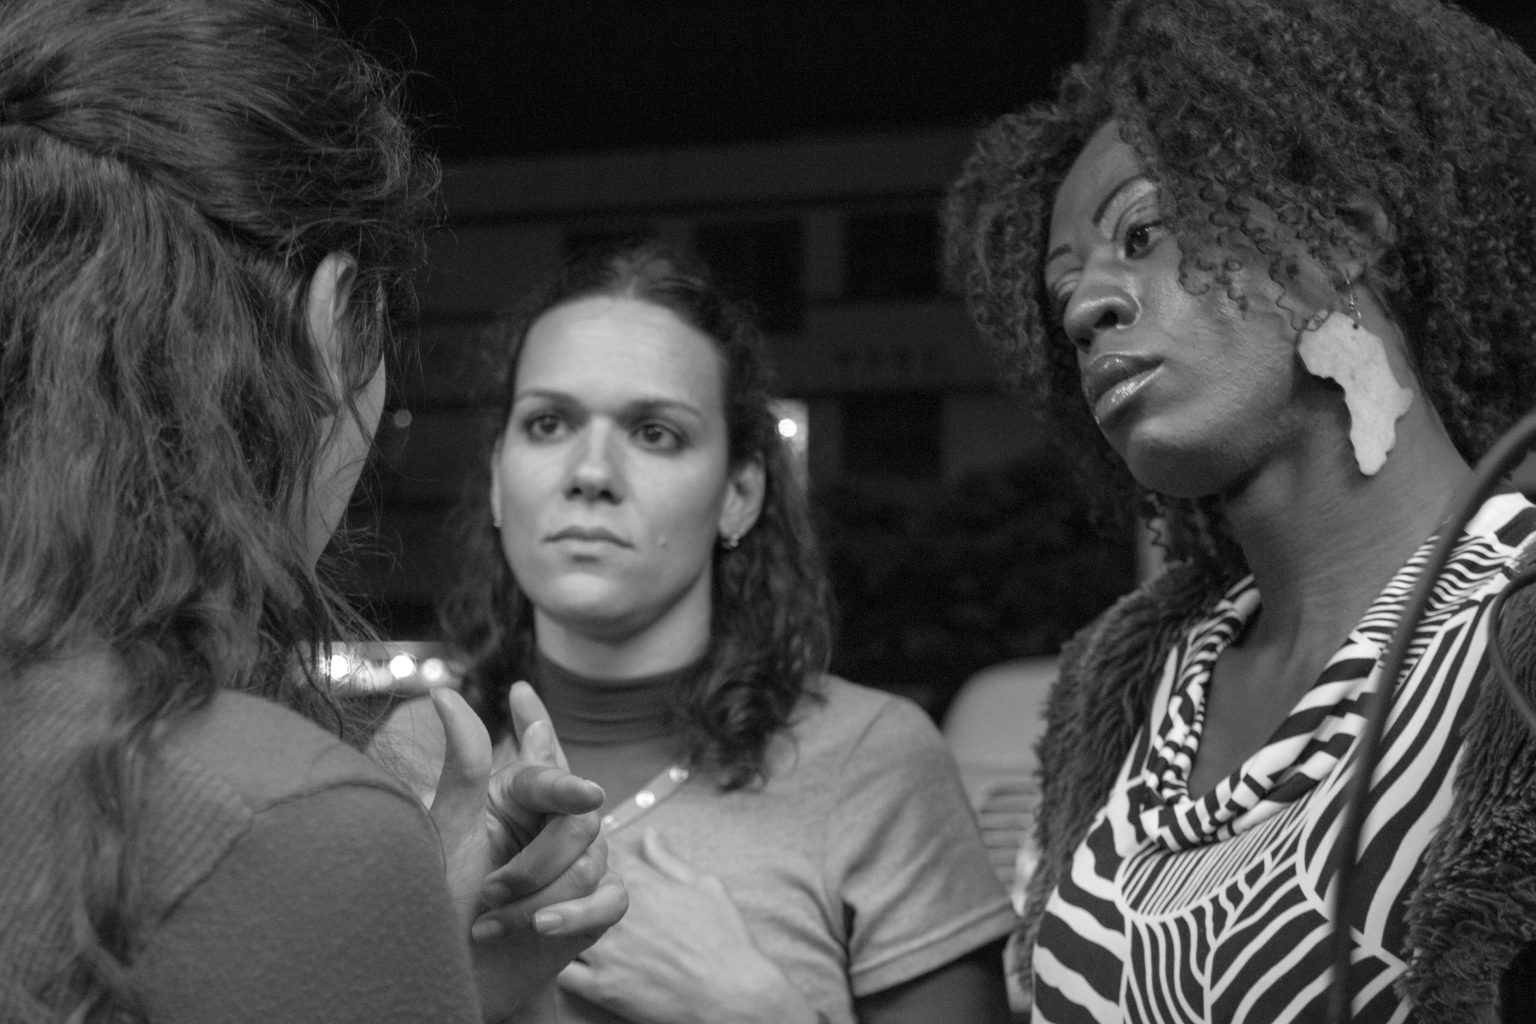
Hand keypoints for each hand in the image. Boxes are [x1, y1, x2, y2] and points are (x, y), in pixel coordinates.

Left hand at [429, 685, 626, 1021]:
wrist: (450, 976)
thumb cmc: (440, 900)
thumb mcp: (448, 833)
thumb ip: (463, 765)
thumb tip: (445, 692)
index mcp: (519, 796)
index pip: (551, 772)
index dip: (562, 780)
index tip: (578, 792)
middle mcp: (555, 823)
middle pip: (580, 821)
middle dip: (532, 865)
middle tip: (485, 894)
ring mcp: (580, 864)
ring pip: (588, 865)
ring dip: (535, 901)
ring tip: (489, 923)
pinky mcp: (596, 906)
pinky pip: (610, 900)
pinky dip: (576, 915)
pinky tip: (543, 928)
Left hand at [558, 828, 817, 1023]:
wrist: (733, 997)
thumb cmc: (725, 940)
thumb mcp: (705, 887)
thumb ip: (668, 860)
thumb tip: (649, 835)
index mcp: (640, 882)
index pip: (591, 852)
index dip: (578, 853)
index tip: (576, 859)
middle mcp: (616, 912)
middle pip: (561, 884)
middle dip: (551, 884)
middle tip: (547, 888)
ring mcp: (607, 951)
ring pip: (552, 927)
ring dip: (546, 922)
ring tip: (545, 924)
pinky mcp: (603, 988)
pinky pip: (560, 972)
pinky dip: (552, 964)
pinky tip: (557, 961)